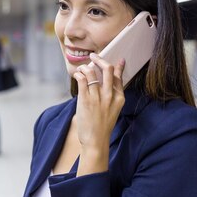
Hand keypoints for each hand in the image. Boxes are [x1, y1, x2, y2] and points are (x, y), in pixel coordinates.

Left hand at [72, 53, 125, 174]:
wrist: (96, 141)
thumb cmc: (103, 126)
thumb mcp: (113, 110)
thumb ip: (112, 96)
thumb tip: (107, 82)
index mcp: (119, 98)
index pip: (118, 76)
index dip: (117, 66)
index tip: (116, 60)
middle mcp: (109, 96)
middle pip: (107, 69)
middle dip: (100, 59)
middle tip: (94, 56)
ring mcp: (97, 97)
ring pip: (92, 72)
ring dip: (85, 67)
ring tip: (82, 69)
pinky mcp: (85, 100)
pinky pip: (82, 80)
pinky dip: (79, 74)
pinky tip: (77, 75)